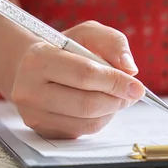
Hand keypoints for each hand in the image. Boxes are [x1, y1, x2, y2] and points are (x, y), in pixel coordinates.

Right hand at [5, 21, 144, 138]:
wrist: (34, 69)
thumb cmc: (66, 49)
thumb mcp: (89, 34)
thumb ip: (113, 43)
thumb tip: (129, 69)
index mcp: (39, 59)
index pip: (85, 74)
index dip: (116, 82)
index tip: (137, 86)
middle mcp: (29, 89)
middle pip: (86, 104)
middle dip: (117, 100)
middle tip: (132, 93)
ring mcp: (33, 114)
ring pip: (86, 123)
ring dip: (111, 111)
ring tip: (117, 97)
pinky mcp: (42, 130)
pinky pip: (81, 132)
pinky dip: (100, 120)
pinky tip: (101, 106)